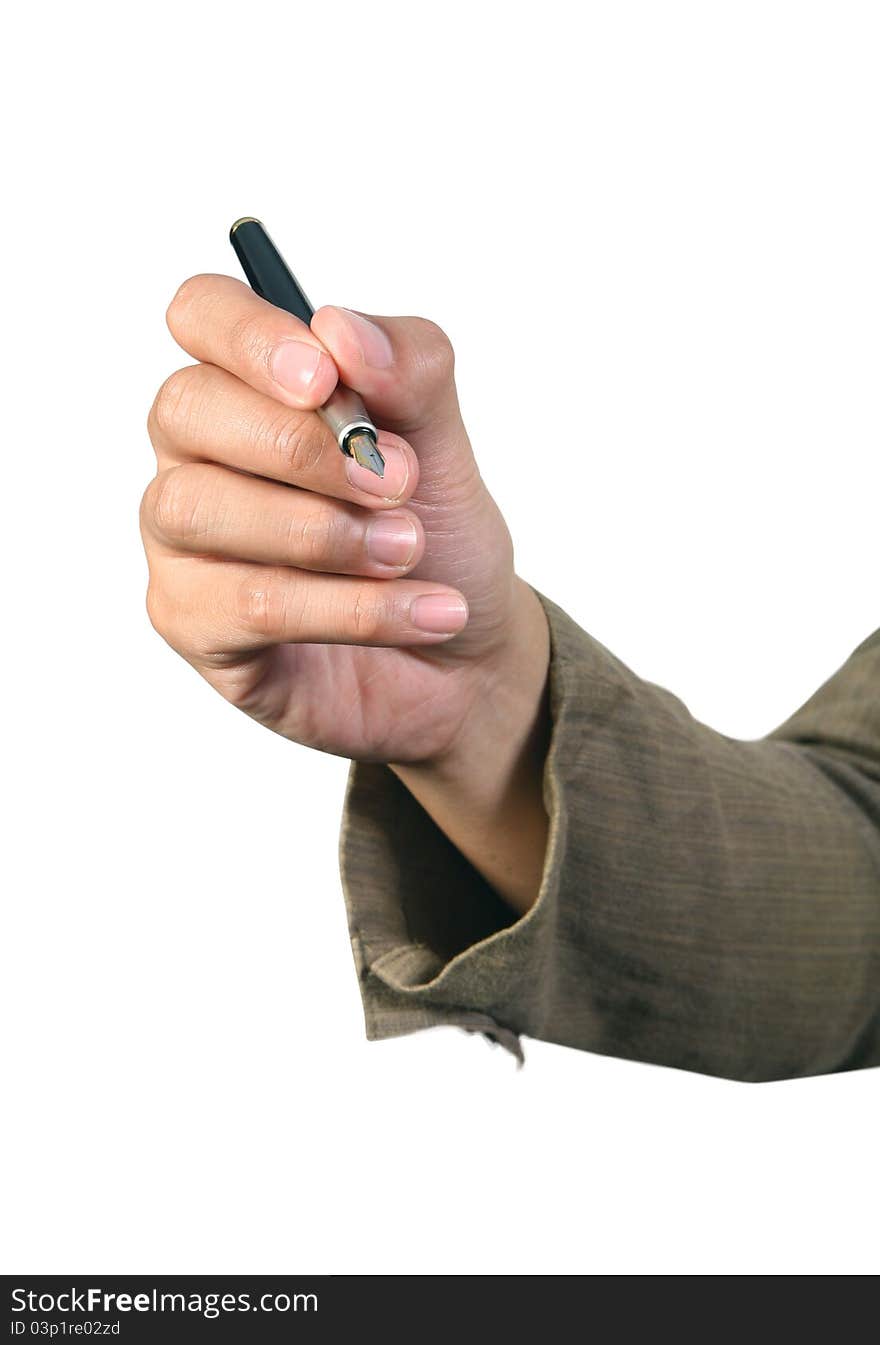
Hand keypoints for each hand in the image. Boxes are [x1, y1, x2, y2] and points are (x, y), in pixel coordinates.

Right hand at [142, 274, 545, 766]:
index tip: (325, 379)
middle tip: (401, 482)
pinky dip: (351, 608)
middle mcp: (197, 456)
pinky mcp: (195, 625)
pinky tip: (422, 610)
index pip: (202, 314)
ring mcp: (183, 544)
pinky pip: (249, 605)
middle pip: (189, 408)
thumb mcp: (445, 446)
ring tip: (410, 551)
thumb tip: (340, 328)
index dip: (251, 336)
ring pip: (201, 509)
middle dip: (304, 447)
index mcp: (248, 386)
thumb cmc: (438, 537)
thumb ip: (408, 372)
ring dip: (325, 532)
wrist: (466, 657)